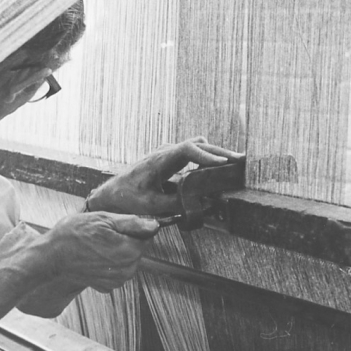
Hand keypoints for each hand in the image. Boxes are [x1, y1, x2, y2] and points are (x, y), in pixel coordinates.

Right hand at [34, 212, 158, 292]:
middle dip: (125, 240)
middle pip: (137, 249)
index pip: (146, 235)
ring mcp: (117, 280)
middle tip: (102, 234)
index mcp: (129, 251)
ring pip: (128, 260)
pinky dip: (109, 263)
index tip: (116, 225)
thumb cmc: (72, 236)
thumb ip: (132, 223)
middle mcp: (127, 269)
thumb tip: (154, 225)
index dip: (132, 228)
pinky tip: (94, 257)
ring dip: (117, 252)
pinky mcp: (108, 286)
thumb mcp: (102, 219)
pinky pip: (117, 270)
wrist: (51, 259)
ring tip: (96, 246)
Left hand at [86, 137, 244, 215]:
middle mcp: (165, 152)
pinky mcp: (170, 159)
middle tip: (241, 160)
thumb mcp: (152, 206)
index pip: (188, 150)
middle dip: (220, 151)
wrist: (110, 195)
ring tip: (234, 163)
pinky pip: (193, 153)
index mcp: (160, 160)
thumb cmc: (126, 199)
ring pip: (197, 146)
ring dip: (215, 152)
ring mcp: (168, 153)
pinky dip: (207, 157)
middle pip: (198, 144)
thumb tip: (205, 204)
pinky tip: (218, 167)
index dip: (207, 155)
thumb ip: (178, 205)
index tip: (222, 162)